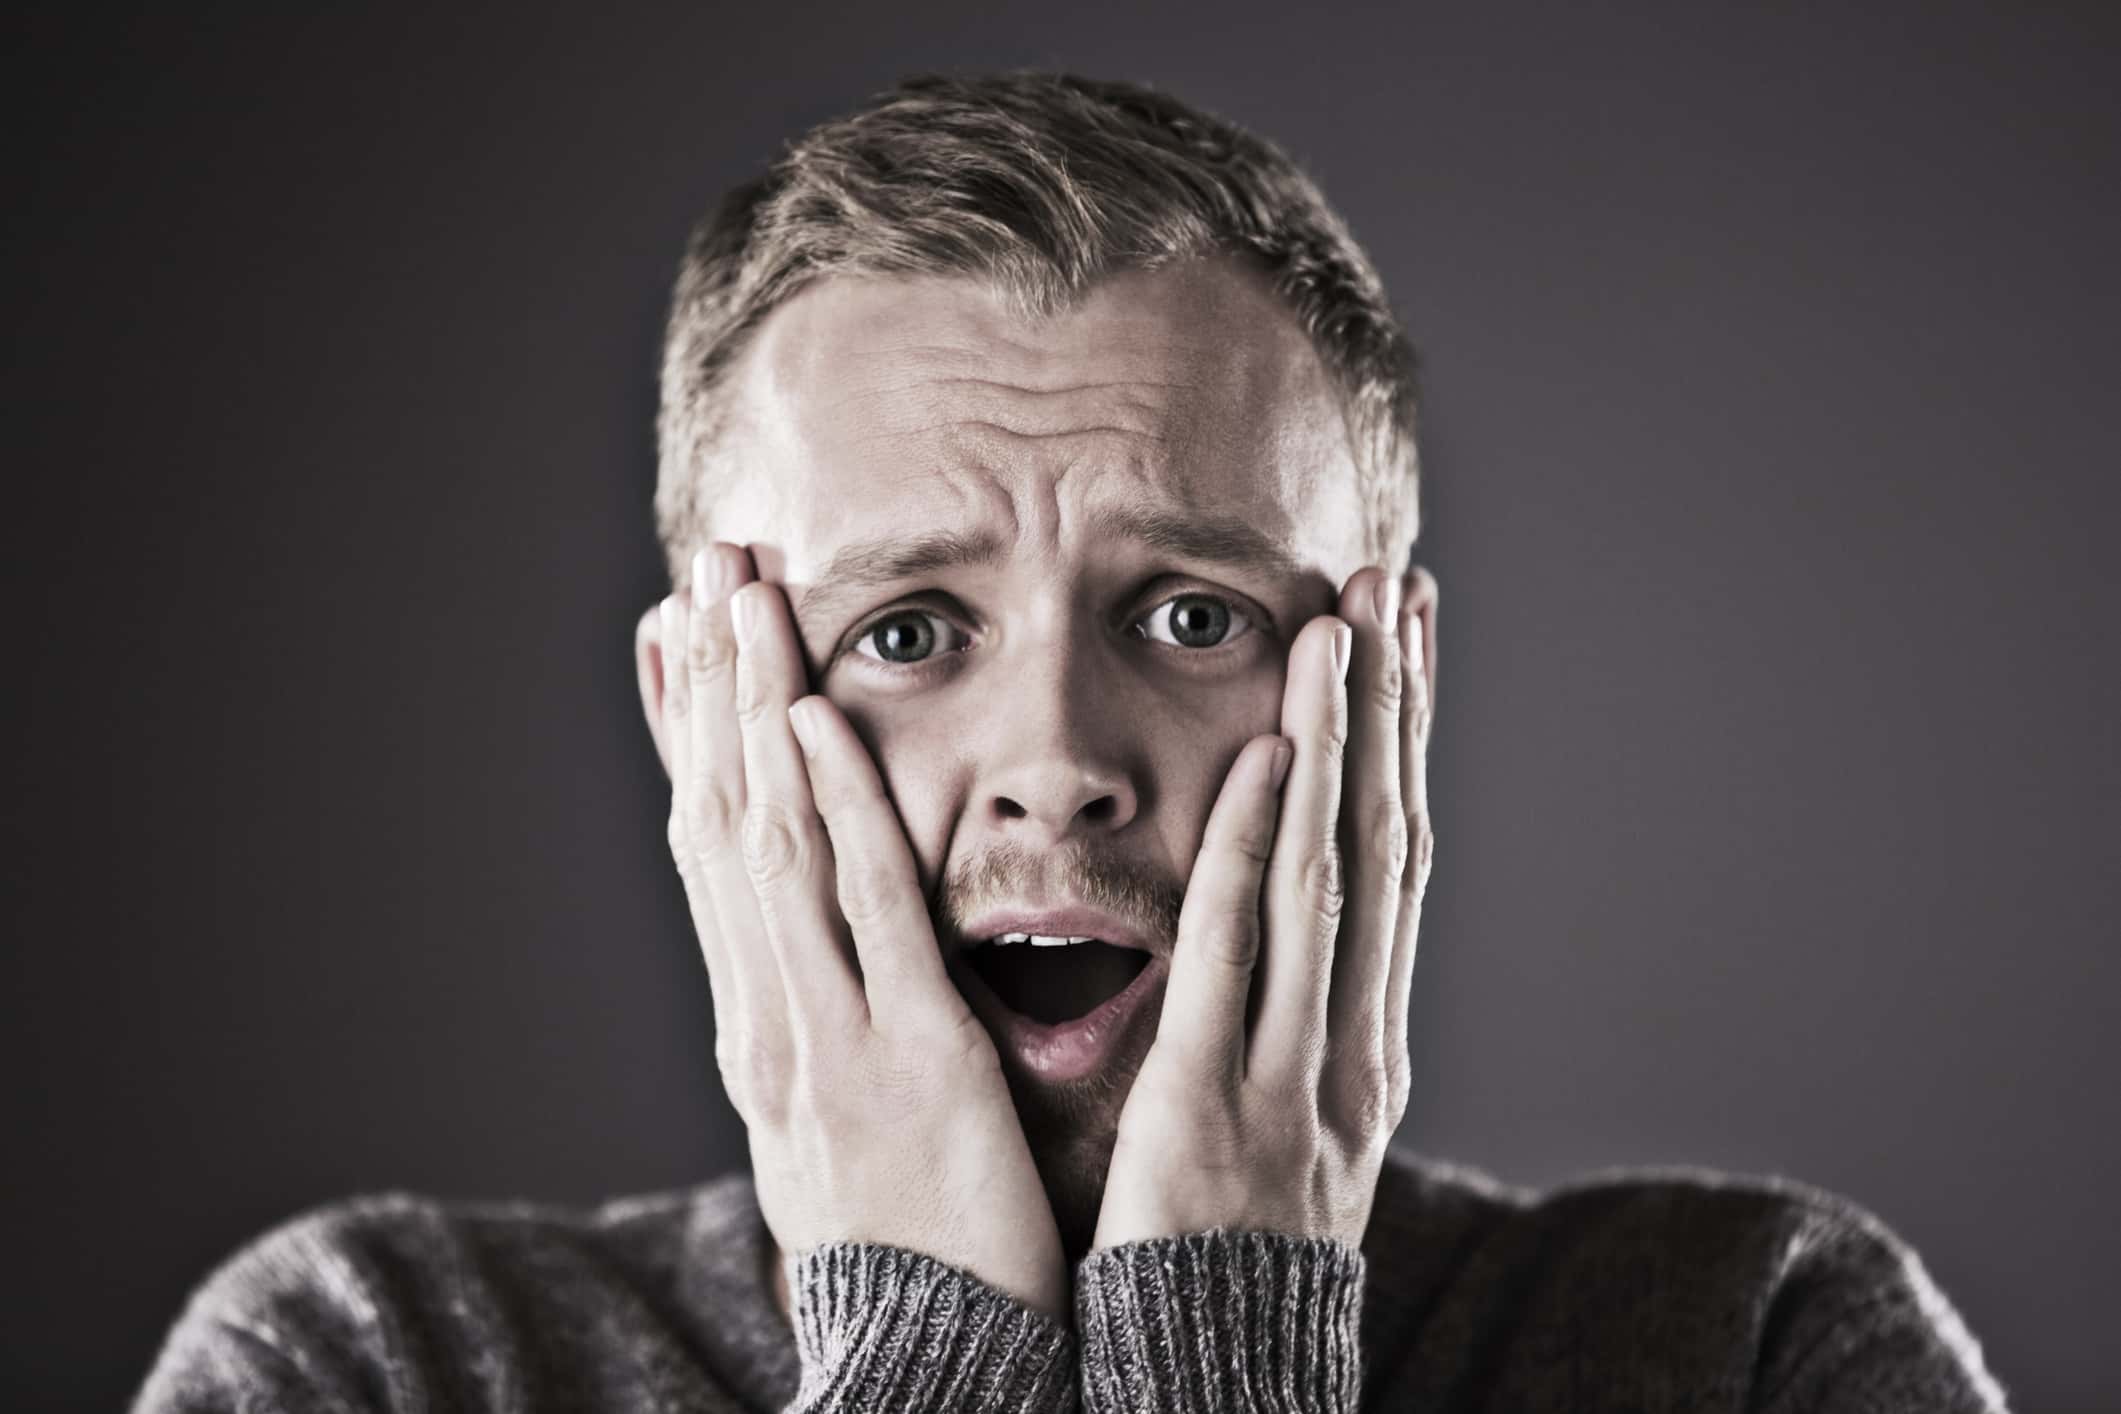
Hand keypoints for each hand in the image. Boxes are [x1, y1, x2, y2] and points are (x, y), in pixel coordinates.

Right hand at [656, 544, 1067, 1320]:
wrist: (933, 1363)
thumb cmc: (911, 1247)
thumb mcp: (841, 1125)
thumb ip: (833, 1030)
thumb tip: (814, 968)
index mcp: (764, 1027)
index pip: (712, 851)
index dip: (689, 737)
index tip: (674, 635)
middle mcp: (772, 1015)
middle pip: (726, 818)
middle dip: (712, 686)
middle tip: (703, 561)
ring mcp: (829, 1031)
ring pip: (775, 840)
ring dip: (754, 706)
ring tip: (741, 589)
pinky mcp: (910, 1055)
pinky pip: (866, 910)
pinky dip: (835, 807)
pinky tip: (817, 716)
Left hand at [1091, 564, 1434, 1249]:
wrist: (1215, 1388)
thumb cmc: (1233, 1261)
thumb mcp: (1288, 1137)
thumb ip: (1290, 1038)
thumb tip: (1291, 954)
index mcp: (1364, 1046)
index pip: (1393, 865)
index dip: (1402, 747)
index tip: (1402, 641)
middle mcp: (1353, 1043)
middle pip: (1382, 843)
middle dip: (1391, 711)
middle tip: (1393, 585)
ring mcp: (1297, 1070)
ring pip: (1331, 875)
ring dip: (1343, 742)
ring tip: (1343, 622)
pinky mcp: (1217, 1102)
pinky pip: (1245, 955)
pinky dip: (1264, 849)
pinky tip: (1274, 756)